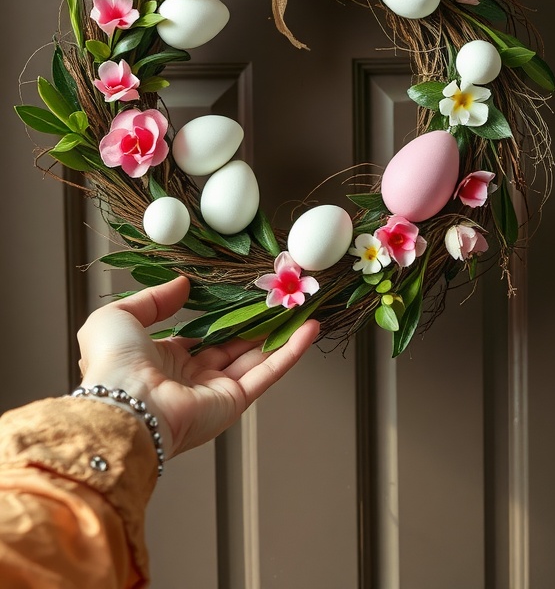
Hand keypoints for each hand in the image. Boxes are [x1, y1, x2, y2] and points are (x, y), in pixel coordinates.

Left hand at [78, 276, 318, 458]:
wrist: (123, 403)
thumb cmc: (112, 363)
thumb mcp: (118, 316)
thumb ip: (153, 299)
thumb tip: (182, 285)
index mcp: (163, 361)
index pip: (201, 335)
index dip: (223, 316)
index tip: (244, 295)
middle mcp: (192, 378)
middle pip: (234, 345)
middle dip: (258, 322)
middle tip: (280, 298)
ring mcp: (215, 391)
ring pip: (256, 357)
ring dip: (281, 332)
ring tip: (302, 306)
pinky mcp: (234, 402)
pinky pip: (267, 373)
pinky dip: (291, 352)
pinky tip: (308, 329)